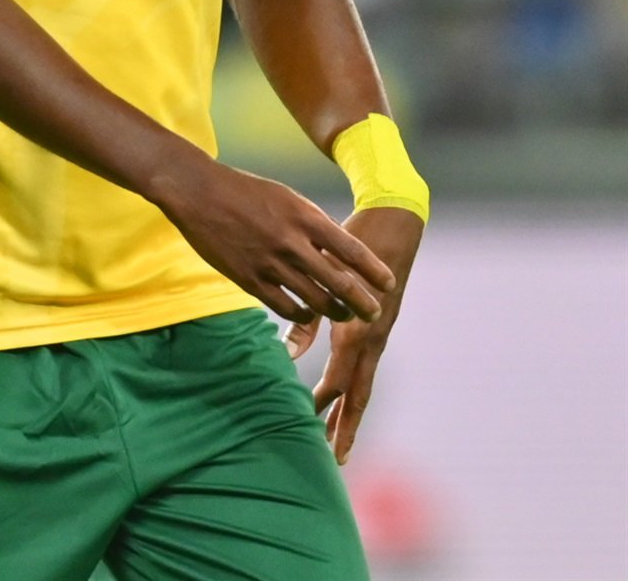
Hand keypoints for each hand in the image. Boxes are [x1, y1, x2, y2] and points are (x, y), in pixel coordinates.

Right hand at [153, 155, 395, 324]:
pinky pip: (286, 308)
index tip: (389, 284)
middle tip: (374, 313)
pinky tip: (307, 314)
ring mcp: (271, 264)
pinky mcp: (250, 280)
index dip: (374, 271)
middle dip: (363, 303)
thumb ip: (313, 225)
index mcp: (305, 216)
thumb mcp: (288, 198)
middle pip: (340, 283)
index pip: (352, 250)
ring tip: (345, 315)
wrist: (199, 192)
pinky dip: (302, 314)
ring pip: (316, 301)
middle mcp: (292, 242)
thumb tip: (337, 251)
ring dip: (336, 312)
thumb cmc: (247, 191)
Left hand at [285, 206, 423, 463]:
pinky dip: (355, 385)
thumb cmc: (355, 241)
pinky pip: (366, 364)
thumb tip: (287, 354)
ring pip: (364, 382)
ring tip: (337, 438)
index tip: (304, 425)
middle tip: (336, 460)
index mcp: (358, 328)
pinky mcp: (380, 325)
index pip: (339, 379)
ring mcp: (380, 333)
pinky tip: (342, 392)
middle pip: (359, 394)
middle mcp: (372, 337)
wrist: (394, 221)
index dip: (322, 404)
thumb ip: (307, 314)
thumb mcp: (327, 271)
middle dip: (347, 427)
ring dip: (350, 412)